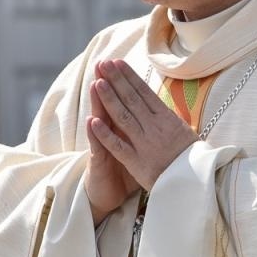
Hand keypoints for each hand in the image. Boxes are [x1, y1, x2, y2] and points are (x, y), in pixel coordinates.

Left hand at [87, 60, 198, 194]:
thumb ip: (170, 120)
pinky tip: (93, 121)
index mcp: (167, 118)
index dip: (129, 76)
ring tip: (97, 82)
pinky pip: (118, 146)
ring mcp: (145, 144)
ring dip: (109, 99)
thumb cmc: (194, 159)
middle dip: (116, 80)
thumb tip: (161, 107)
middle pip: (131, 99)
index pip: (144, 92)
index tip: (118, 63)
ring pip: (123, 117)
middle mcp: (155, 127)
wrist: (198, 182)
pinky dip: (105, 134)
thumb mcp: (186, 133)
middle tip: (103, 64)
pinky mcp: (137, 162)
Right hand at [87, 72, 139, 223]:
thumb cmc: (127, 170)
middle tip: (104, 62)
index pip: (125, 101)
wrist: (107, 193)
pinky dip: (96, 135)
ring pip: (102, 121)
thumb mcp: (141, 150)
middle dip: (110, 83)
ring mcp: (103, 146)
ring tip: (96, 82)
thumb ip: (145, 132)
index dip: (125, 83)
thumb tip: (165, 115)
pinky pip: (99, 149)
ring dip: (100, 102)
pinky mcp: (99, 163)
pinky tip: (92, 122)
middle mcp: (111, 133)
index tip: (121, 63)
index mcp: (124, 128)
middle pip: (112, 104)